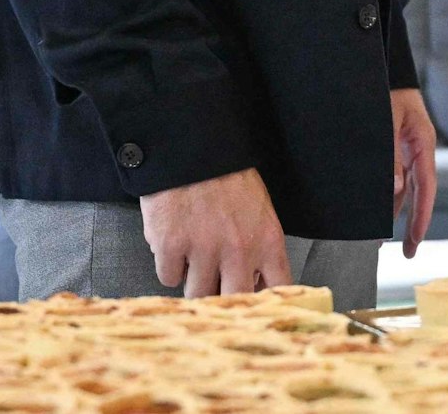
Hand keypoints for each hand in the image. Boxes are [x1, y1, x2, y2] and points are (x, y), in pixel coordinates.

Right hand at [140, 167, 290, 297]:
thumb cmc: (225, 173)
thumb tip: (255, 284)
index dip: (266, 302)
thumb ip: (260, 247)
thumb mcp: (258, 207)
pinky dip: (168, 264)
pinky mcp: (170, 245)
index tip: (254, 304)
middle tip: (214, 285)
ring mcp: (203, 249)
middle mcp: (238, 250)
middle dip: (223, 297)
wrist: (189, 143)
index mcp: (266, 240)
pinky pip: (167, 277)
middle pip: (234, 301)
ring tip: (191, 257)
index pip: (279, 289)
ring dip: (193, 279)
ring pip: (197, 294)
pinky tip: (172, 243)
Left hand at [392, 87, 438, 256]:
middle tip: (407, 252)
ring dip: (395, 209)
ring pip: (404, 187)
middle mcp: (418, 150)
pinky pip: (395, 175)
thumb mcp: (386, 122)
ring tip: (380, 236)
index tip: (416, 242)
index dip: (422, 218)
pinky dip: (388, 192)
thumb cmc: (386, 89)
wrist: (382, 65)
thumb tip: (395, 190)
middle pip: (418, 194)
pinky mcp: (397, 146)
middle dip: (412, 223)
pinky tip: (376, 206)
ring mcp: (408, 148)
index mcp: (422, 144)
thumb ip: (390, 156)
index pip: (426, 190)